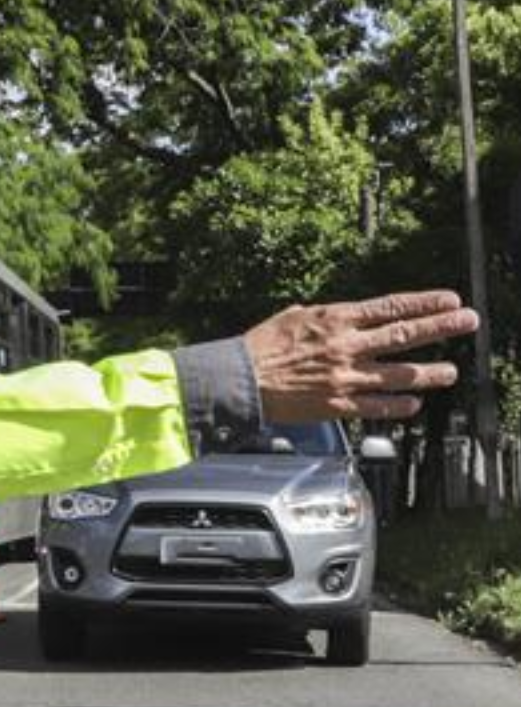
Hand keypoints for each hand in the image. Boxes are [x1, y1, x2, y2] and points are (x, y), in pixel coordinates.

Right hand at [243, 290, 478, 422]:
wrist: (238, 379)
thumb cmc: (260, 347)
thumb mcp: (294, 317)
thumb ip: (325, 317)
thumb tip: (344, 316)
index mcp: (336, 320)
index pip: (390, 307)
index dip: (423, 303)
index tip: (449, 299)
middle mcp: (346, 347)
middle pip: (403, 335)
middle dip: (440, 327)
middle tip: (468, 322)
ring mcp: (344, 377)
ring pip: (397, 374)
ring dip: (428, 373)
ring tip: (450, 372)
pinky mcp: (335, 405)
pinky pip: (375, 407)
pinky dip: (398, 406)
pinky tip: (414, 404)